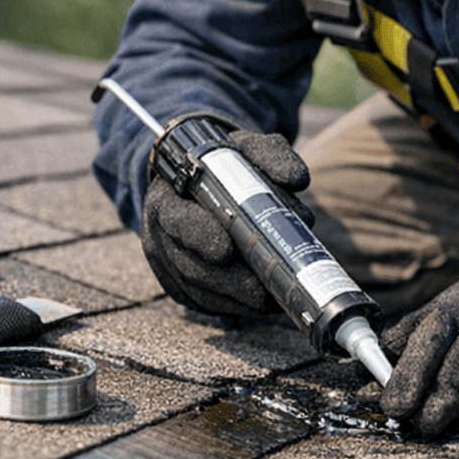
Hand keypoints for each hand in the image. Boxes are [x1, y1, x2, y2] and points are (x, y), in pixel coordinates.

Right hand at [141, 118, 311, 316]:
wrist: (197, 183)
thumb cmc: (221, 168)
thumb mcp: (241, 151)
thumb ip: (267, 156)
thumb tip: (298, 180)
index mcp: (167, 198)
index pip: (176, 220)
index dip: (199, 236)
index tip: (226, 249)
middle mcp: (160, 235)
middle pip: (189, 266)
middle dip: (228, 282)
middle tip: (263, 288)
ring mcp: (168, 265)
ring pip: (199, 290)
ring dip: (236, 300)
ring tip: (273, 298)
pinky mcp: (181, 287)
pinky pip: (206, 303)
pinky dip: (235, 307)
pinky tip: (264, 304)